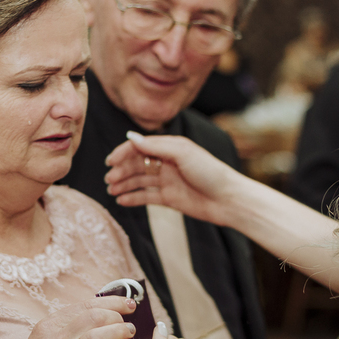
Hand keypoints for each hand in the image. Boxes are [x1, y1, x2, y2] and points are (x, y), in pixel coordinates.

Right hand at [0, 294, 137, 338]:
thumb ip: (65, 332)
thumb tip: (95, 320)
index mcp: (48, 327)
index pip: (85, 306)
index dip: (111, 302)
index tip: (128, 304)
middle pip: (93, 317)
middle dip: (117, 316)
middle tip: (128, 324)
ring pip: (95, 338)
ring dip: (118, 333)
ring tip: (129, 335)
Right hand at [104, 133, 240, 226]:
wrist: (228, 200)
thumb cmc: (210, 172)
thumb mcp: (183, 154)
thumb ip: (156, 147)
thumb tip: (131, 138)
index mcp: (170, 148)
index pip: (140, 147)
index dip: (123, 152)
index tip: (110, 161)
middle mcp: (167, 163)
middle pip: (137, 164)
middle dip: (121, 170)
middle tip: (109, 179)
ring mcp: (168, 181)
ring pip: (140, 180)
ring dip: (124, 184)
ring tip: (111, 190)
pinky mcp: (170, 198)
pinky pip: (147, 197)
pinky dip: (133, 198)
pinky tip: (121, 200)